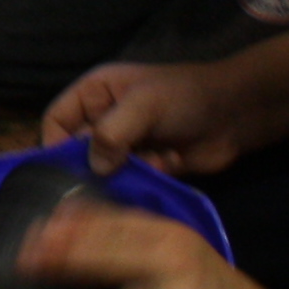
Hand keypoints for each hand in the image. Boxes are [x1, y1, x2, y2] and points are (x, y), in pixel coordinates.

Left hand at [20, 202, 275, 288]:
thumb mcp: (179, 252)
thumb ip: (130, 235)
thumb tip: (66, 217)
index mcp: (175, 238)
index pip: (112, 226)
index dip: (68, 230)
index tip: (34, 233)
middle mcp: (174, 266)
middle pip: (99, 258)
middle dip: (60, 261)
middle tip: (28, 262)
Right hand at [43, 58, 259, 177]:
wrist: (235, 115)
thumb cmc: (184, 98)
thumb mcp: (143, 106)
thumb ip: (111, 133)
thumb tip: (94, 168)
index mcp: (95, 93)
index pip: (56, 120)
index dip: (53, 145)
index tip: (59, 172)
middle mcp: (104, 119)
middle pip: (75, 150)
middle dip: (81, 169)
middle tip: (84, 193)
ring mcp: (125, 144)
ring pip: (100, 170)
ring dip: (107, 182)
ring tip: (114, 195)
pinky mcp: (145, 166)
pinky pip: (125, 182)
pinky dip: (130, 189)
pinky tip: (138, 193)